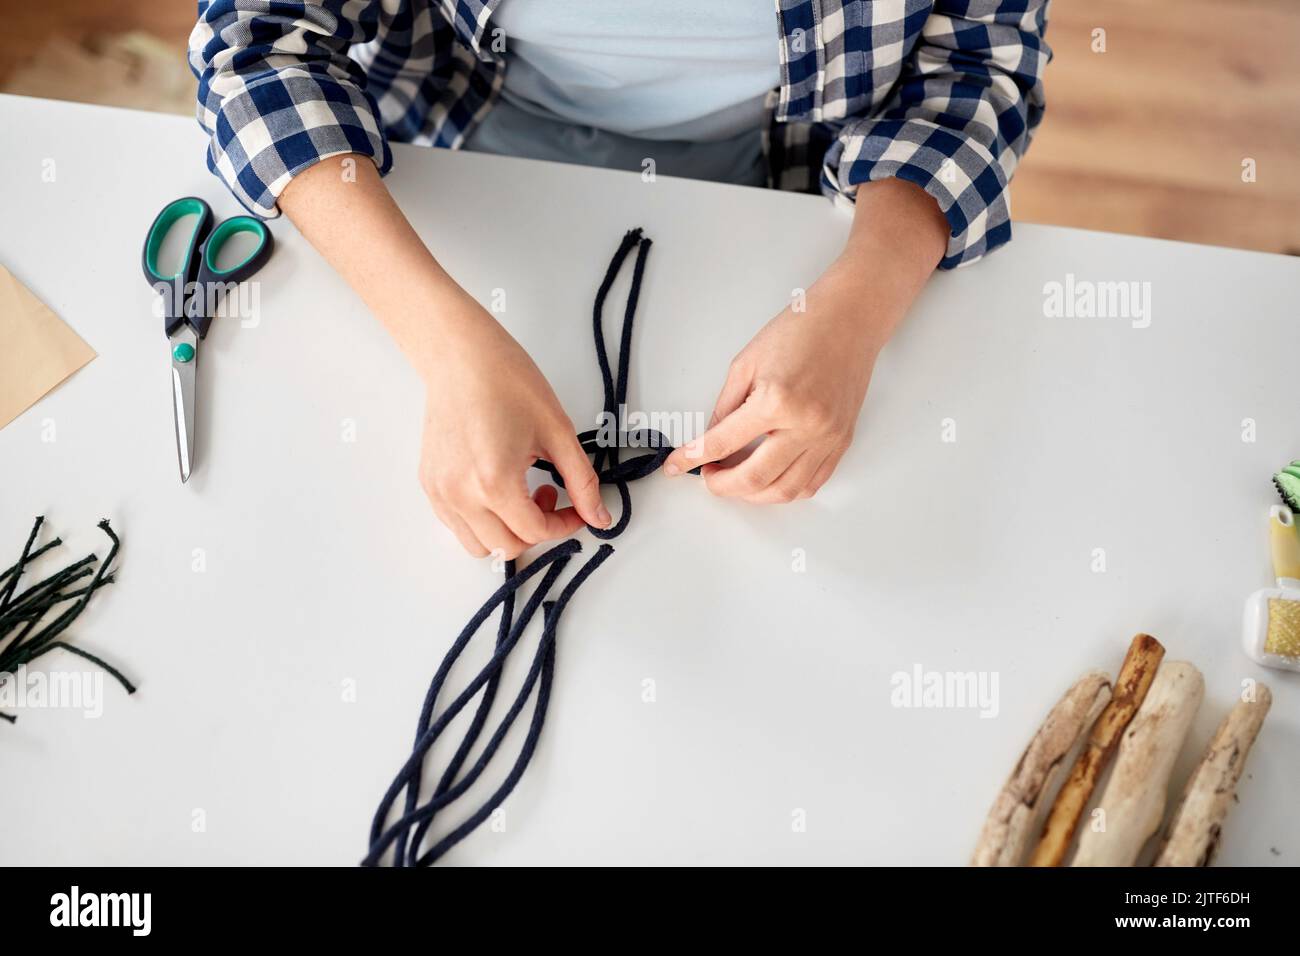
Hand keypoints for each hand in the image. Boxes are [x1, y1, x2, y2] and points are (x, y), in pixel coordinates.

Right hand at [279, 155, 609, 558]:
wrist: (460, 355)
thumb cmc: (506, 381)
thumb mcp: (558, 432)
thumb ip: (581, 481)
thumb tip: (599, 516)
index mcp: (495, 482)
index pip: (536, 532)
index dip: (565, 525)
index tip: (578, 509)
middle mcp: (461, 494)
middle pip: (507, 547)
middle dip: (538, 531)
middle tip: (553, 497)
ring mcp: (441, 492)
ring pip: (478, 545)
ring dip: (507, 533)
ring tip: (523, 495)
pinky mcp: (430, 484)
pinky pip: (457, 525)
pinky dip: (482, 522)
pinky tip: (498, 489)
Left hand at [662, 268, 880, 501]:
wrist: (849, 320)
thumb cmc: (802, 331)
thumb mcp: (746, 364)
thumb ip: (725, 407)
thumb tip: (711, 440)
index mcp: (776, 401)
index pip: (723, 443)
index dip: (692, 458)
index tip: (676, 465)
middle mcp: (805, 425)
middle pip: (754, 479)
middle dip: (722, 485)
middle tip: (708, 476)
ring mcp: (827, 438)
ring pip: (784, 492)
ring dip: (753, 496)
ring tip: (735, 481)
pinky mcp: (841, 442)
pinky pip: (811, 484)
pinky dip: (785, 491)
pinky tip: (768, 482)